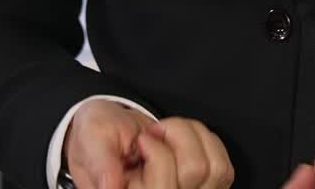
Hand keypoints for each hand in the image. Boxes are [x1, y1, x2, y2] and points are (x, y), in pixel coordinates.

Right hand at [64, 101, 233, 188]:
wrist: (110, 131)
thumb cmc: (99, 135)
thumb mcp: (92, 142)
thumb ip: (101, 165)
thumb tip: (112, 187)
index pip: (162, 188)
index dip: (157, 153)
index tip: (142, 139)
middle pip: (193, 171)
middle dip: (175, 134)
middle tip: (153, 132)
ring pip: (211, 168)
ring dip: (191, 135)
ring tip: (167, 133)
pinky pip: (222, 168)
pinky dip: (207, 141)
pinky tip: (184, 139)